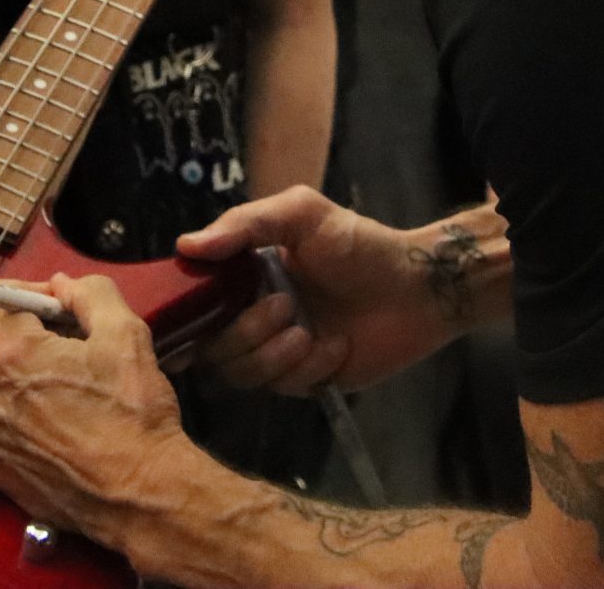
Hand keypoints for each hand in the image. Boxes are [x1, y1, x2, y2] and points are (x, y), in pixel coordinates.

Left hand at [0, 274, 198, 545]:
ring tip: (70, 396)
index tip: (65, 310)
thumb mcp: (124, 332)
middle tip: (77, 356)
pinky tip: (57, 428)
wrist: (139, 494)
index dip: (38, 298)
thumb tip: (62, 284)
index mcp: (3, 352)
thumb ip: (89, 291)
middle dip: (33, 342)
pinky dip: (19, 421)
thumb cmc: (132, 414)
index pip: (2, 299)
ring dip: (25, 383)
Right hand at [177, 187, 457, 393]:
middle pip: (213, 348)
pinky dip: (307, 369)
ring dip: (271, 355)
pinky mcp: (305, 380)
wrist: (418, 288)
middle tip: (286, 307)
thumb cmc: (358, 245)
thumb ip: (244, 224)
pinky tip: (337, 347)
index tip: (190, 314)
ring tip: (308, 332)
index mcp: (245, 277)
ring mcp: (279, 351)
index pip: (195, 305)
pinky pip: (283, 389)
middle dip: (244, 333)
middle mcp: (254, 315)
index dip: (186, 315)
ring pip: (241, 374)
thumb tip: (185, 247)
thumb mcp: (302, 214)